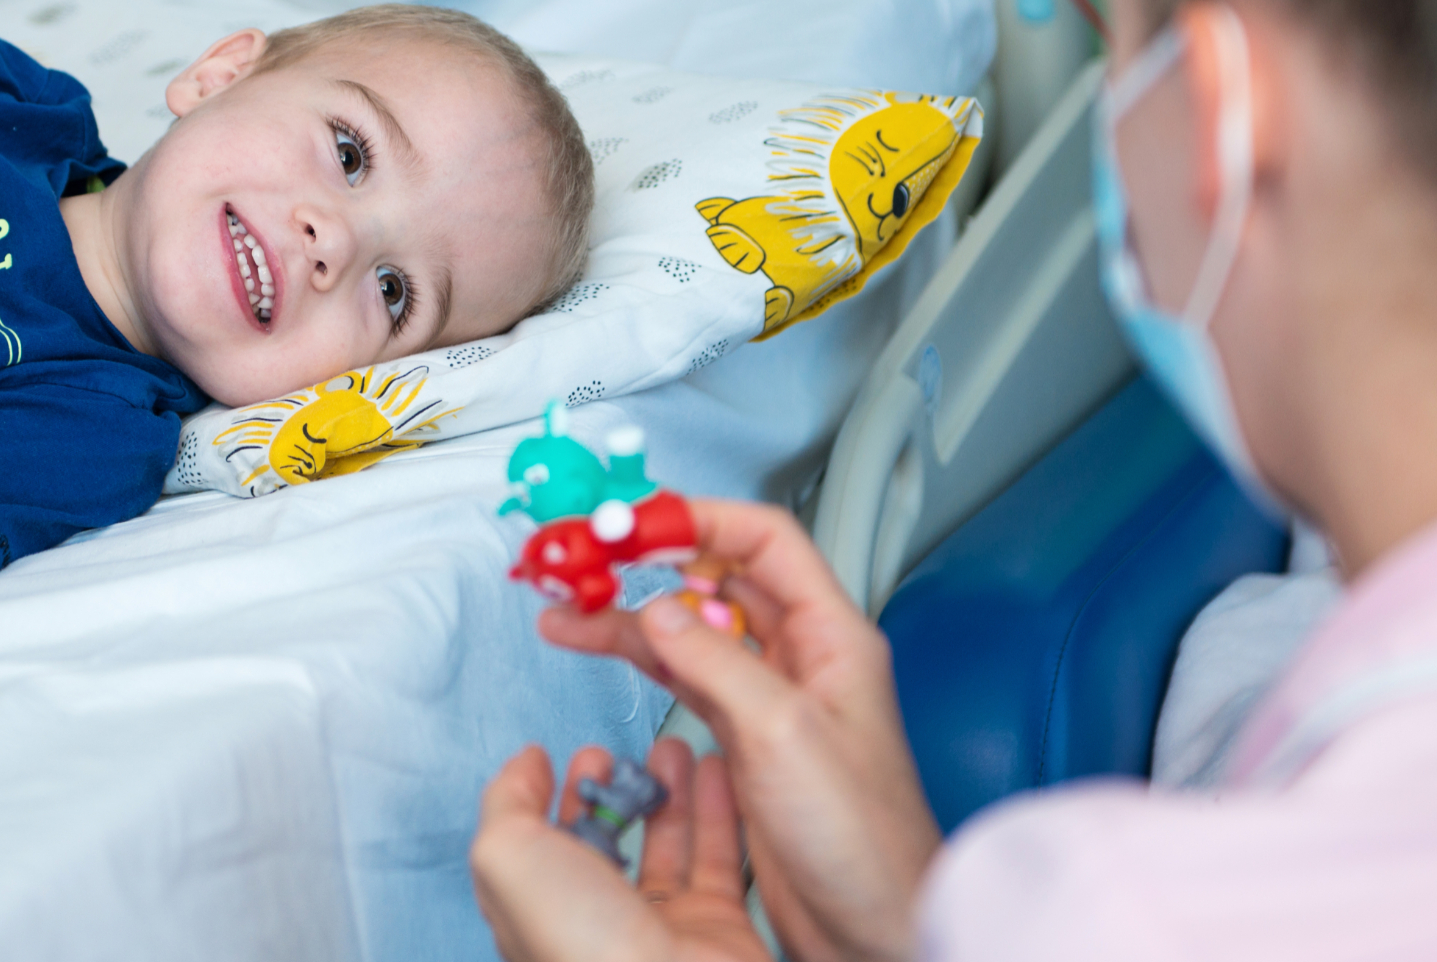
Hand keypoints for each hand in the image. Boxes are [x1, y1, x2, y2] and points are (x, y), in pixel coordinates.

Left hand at [473, 738, 770, 961]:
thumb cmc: (582, 942)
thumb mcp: (509, 858)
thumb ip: (507, 804)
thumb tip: (524, 764)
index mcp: (538, 915)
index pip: (535, 848)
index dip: (541, 799)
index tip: (557, 757)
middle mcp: (597, 924)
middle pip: (601, 844)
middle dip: (608, 792)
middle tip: (617, 754)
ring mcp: (659, 927)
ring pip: (665, 845)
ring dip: (668, 791)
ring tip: (672, 748)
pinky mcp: (717, 926)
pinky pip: (720, 857)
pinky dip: (719, 809)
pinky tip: (717, 769)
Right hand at [539, 502, 939, 961]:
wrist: (874, 926)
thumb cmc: (865, 839)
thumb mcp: (783, 731)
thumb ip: (716, 661)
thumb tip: (661, 609)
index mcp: (832, 636)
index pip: (763, 540)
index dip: (699, 519)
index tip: (635, 522)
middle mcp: (801, 657)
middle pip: (717, 578)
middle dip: (650, 561)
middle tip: (590, 556)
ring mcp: (768, 697)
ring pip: (689, 628)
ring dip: (628, 613)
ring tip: (567, 605)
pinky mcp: (741, 737)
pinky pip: (681, 676)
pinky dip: (637, 658)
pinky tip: (600, 647)